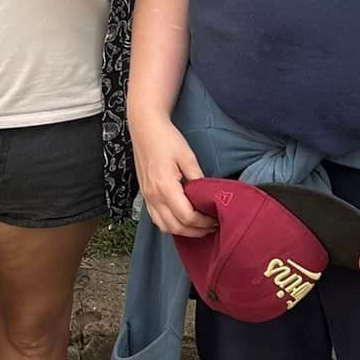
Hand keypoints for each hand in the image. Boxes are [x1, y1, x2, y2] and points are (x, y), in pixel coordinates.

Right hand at [129, 112, 213, 235]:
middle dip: (195, 231)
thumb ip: (198, 178)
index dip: (203, 222)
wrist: (145, 127)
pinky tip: (181, 220)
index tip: (216, 220)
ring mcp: (147, 197)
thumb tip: (208, 196)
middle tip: (211, 227)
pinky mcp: (144, 194)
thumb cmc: (166, 138)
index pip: (187, 217)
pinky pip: (156, 219)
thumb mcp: (187, 156)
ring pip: (164, 227)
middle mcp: (153, 196)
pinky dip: (169, 225)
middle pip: (176, 227)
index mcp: (165, 187)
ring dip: (182, 231)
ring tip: (198, 227)